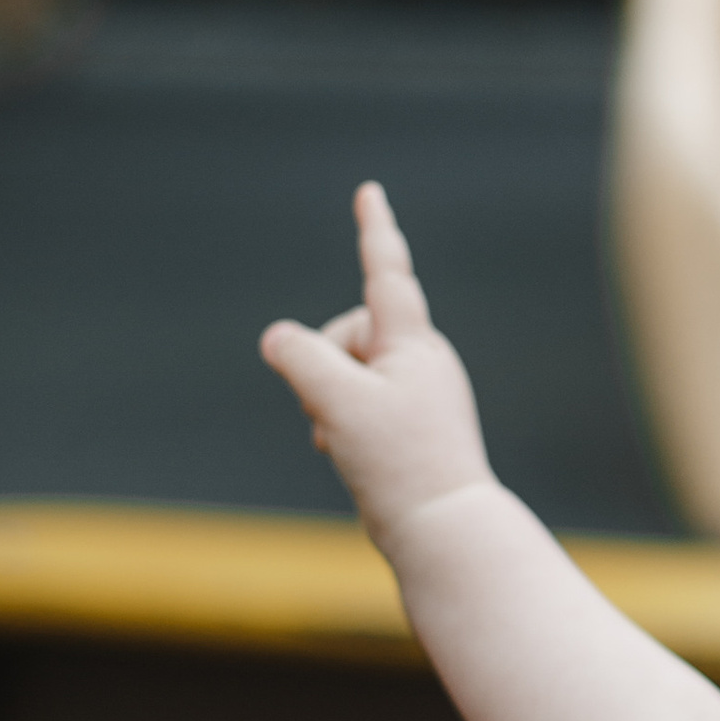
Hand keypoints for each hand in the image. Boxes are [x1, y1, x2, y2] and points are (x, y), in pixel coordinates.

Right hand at [261, 182, 492, 555]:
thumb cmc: (398, 461)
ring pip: (348, 375)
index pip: (385, 272)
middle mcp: (423, 359)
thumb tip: (277, 336)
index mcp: (413, 342)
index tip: (370, 192)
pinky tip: (347, 456)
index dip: (373, 230)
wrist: (442, 528)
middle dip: (324, 366)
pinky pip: (358, 406)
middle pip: (348, 333)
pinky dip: (339, 424)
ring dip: (329, 402)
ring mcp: (420, 392)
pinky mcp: (412, 425)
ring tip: (346, 442)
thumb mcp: (337, 401)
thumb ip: (301, 358)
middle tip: (334, 412)